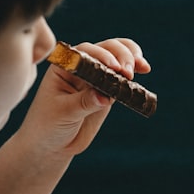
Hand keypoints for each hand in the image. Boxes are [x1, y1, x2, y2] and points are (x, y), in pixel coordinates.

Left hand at [15, 37, 150, 161]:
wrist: (52, 144)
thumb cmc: (49, 125)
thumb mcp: (64, 113)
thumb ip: (84, 102)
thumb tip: (106, 96)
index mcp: (64, 66)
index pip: (85, 52)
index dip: (101, 56)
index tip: (113, 67)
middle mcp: (80, 66)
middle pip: (104, 49)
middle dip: (120, 56)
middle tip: (129, 72)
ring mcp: (95, 77)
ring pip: (116, 58)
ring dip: (130, 58)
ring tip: (142, 67)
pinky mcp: (107, 90)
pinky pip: (122, 77)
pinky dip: (134, 71)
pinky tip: (145, 68)